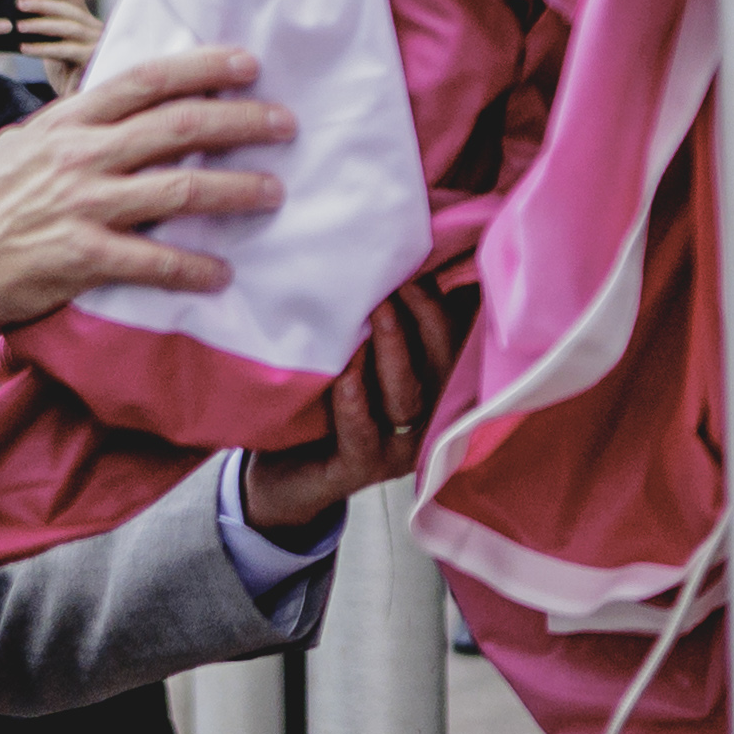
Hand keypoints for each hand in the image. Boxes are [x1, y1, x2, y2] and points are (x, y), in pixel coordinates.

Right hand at [0, 48, 290, 334]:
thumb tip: (127, 115)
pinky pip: (155, 260)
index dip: (203, 66)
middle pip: (179, 125)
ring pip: (180, 187)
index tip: (248, 63)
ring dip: (236, 190)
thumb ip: (75, 132)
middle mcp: (79, 155)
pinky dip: (194, 269)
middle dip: (241, 120)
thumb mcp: (22, 149)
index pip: (146, 80)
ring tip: (273, 192)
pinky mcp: (80, 257)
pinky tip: (222, 274)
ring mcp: (81, 205)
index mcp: (66, 123)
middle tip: (285, 124)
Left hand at [16, 0, 105, 96]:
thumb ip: (45, 33)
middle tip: (18, 2)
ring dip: (41, 24)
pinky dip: (44, 47)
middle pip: (69, 8)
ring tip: (18, 25)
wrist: (83, 107)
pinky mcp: (94, 60)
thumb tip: (15, 16)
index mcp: (85, 23)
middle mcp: (96, 29)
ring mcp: (97, 44)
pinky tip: (25, 48)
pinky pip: (67, 49)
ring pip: (69, 26)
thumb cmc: (67, 77)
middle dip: (43, 3)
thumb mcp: (54, 49)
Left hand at [239, 274, 469, 537]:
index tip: (421, 266)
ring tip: (378, 313)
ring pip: (406, 396)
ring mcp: (396, 448)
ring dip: (393, 352)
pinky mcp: (361, 468)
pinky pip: (364, 434)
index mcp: (431, 387)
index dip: (446, 306)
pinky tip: (345, 378)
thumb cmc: (320, 400)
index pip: (455, 343)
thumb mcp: (352, 354)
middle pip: (444, 366)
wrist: (278, 471)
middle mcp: (424, 417)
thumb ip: (375, 323)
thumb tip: (390, 262)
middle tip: (401, 281)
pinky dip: (354, 403)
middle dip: (427, 320)